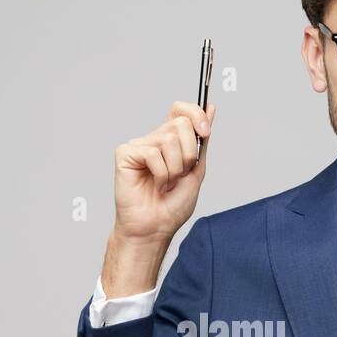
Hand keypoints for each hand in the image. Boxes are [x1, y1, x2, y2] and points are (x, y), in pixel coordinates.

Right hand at [113, 100, 215, 247]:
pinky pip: (152, 153)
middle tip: (181, 174)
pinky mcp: (125, 154)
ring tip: (167, 184)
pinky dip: (161, 174)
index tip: (205, 132)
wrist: (155, 228)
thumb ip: (202, 141)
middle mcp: (154, 139)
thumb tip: (211, 107)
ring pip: (169, 140)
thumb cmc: (172, 206)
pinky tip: (156, 186)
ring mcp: (139, 145)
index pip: (180, 110)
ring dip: (175, 168)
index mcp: (170, 141)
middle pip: (180, 123)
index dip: (195, 114)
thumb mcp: (196, 170)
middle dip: (189, 154)